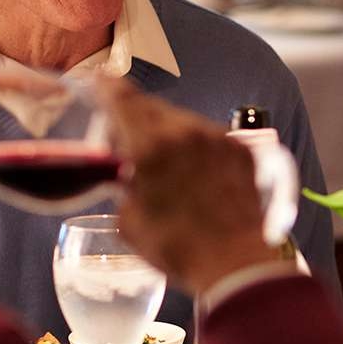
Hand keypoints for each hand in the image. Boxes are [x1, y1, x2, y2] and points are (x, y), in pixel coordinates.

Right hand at [95, 79, 273, 294]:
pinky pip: (211, 137)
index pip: (122, 99)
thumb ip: (123, 186)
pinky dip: (198, 147)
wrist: (235, 261)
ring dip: (170, 134)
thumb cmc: (176, 247)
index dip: (107, 87)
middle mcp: (187, 133)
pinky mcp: (243, 150)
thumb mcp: (129, 220)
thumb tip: (128, 175)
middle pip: (153, 108)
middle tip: (129, 144)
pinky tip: (196, 172)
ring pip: (184, 121)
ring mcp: (220, 139)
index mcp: (150, 146)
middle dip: (136, 119)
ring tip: (167, 165)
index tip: (100, 81)